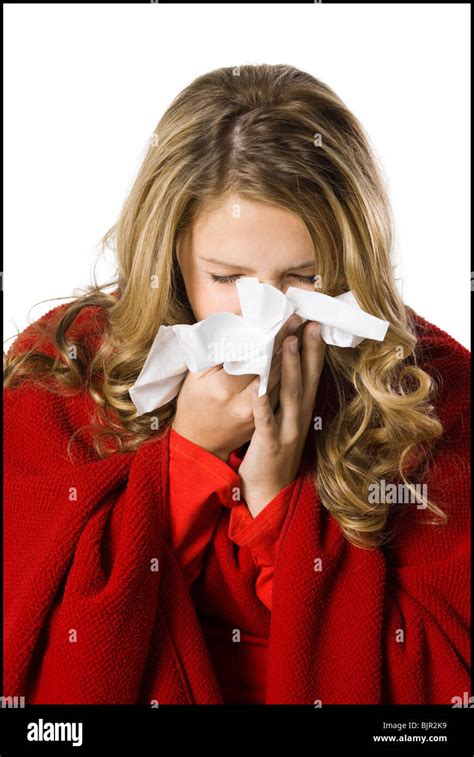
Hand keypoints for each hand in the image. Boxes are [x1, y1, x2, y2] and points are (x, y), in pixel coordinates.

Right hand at [171, 313, 304, 461]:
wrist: (198, 445)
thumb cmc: (192, 405)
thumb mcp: (195, 376)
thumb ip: (216, 352)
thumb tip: (238, 327)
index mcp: (224, 389)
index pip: (256, 358)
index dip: (275, 338)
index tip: (290, 319)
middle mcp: (244, 403)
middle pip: (273, 368)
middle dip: (290, 342)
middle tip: (303, 320)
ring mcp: (256, 415)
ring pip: (281, 382)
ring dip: (296, 358)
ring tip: (307, 335)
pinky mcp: (264, 422)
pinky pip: (280, 395)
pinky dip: (291, 376)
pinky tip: (300, 362)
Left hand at [237, 320, 325, 516]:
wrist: (269, 493)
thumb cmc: (272, 453)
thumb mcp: (284, 422)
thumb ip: (285, 398)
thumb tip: (281, 368)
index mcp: (302, 410)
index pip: (312, 374)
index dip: (314, 349)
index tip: (314, 321)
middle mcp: (299, 417)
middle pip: (306, 378)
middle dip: (309, 349)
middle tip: (309, 321)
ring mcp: (287, 431)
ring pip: (289, 394)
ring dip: (290, 367)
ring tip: (288, 341)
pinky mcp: (270, 444)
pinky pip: (265, 420)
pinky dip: (262, 403)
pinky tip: (258, 386)